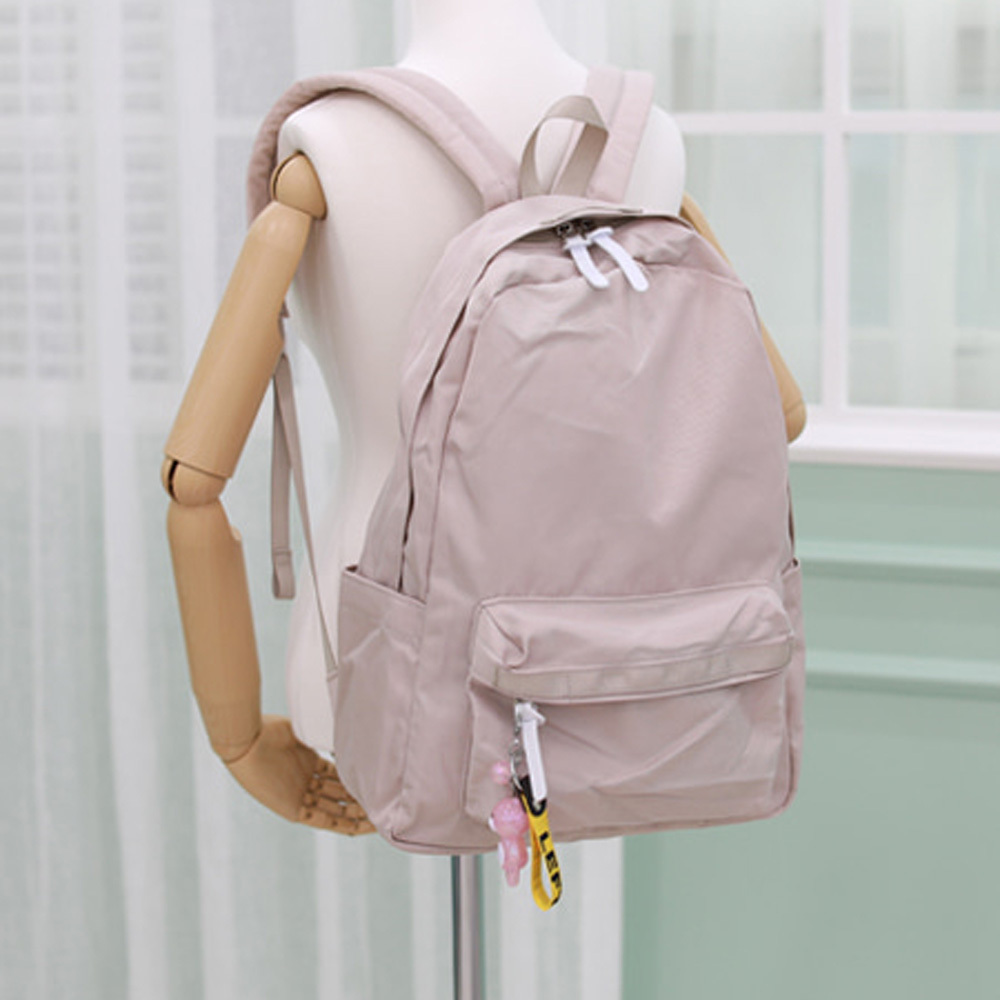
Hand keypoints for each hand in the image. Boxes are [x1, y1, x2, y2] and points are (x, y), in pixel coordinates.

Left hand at [225, 714, 374, 834]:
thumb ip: (322, 734)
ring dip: (354, 815)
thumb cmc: (269, 730)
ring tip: (377, 820)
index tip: (376, 784)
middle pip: (339, 795)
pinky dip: (338, 824)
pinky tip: (356, 828)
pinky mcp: (291, 809)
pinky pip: (321, 819)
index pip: (338, 777)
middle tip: (384, 806)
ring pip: (334, 809)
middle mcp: (306, 782)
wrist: (246, 742)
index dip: (357, 782)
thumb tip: (347, 725)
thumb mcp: (302, 731)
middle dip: (361, 801)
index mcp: (308, 762)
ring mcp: (299, 796)